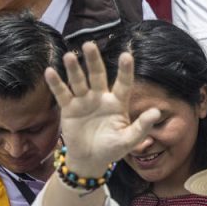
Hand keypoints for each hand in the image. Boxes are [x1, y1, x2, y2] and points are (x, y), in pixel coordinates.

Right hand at [44, 42, 159, 178]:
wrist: (90, 160)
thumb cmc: (112, 149)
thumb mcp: (128, 141)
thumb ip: (142, 127)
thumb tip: (156, 113)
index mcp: (117, 103)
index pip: (123, 83)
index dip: (125, 71)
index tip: (126, 55)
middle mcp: (100, 97)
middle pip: (97, 75)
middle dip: (93, 60)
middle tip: (89, 45)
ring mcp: (84, 101)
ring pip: (79, 81)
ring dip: (74, 69)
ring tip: (69, 55)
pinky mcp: (69, 108)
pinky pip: (62, 93)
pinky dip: (56, 83)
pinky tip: (50, 72)